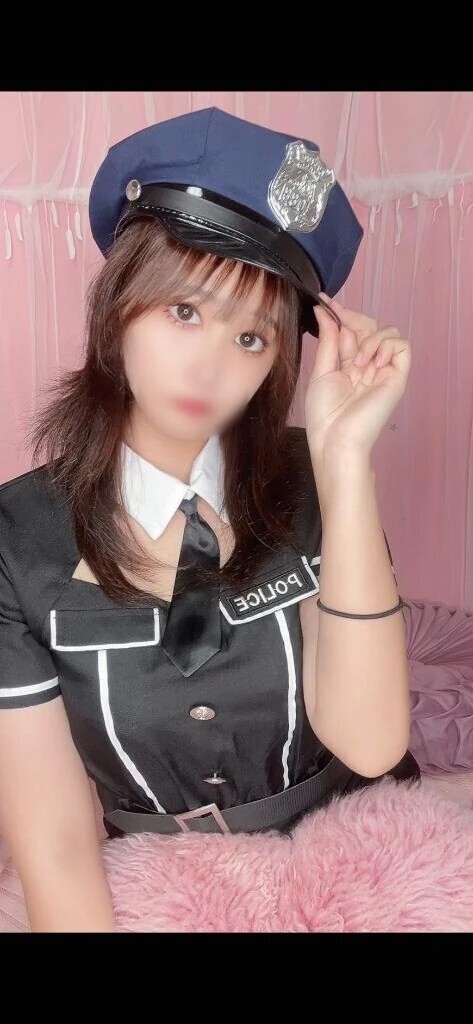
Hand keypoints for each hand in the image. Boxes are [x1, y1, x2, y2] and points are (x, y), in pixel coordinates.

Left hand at [305, 294, 411, 459]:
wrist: (336, 438)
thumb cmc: (325, 414)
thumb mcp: (322, 370)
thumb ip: (328, 340)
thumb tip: (324, 312)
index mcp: (349, 363)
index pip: (351, 329)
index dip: (341, 314)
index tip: (324, 300)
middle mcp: (368, 364)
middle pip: (370, 326)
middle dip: (354, 321)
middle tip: (342, 332)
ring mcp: (383, 370)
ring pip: (388, 332)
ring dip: (370, 340)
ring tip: (358, 362)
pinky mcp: (397, 377)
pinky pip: (402, 347)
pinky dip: (387, 346)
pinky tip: (372, 362)